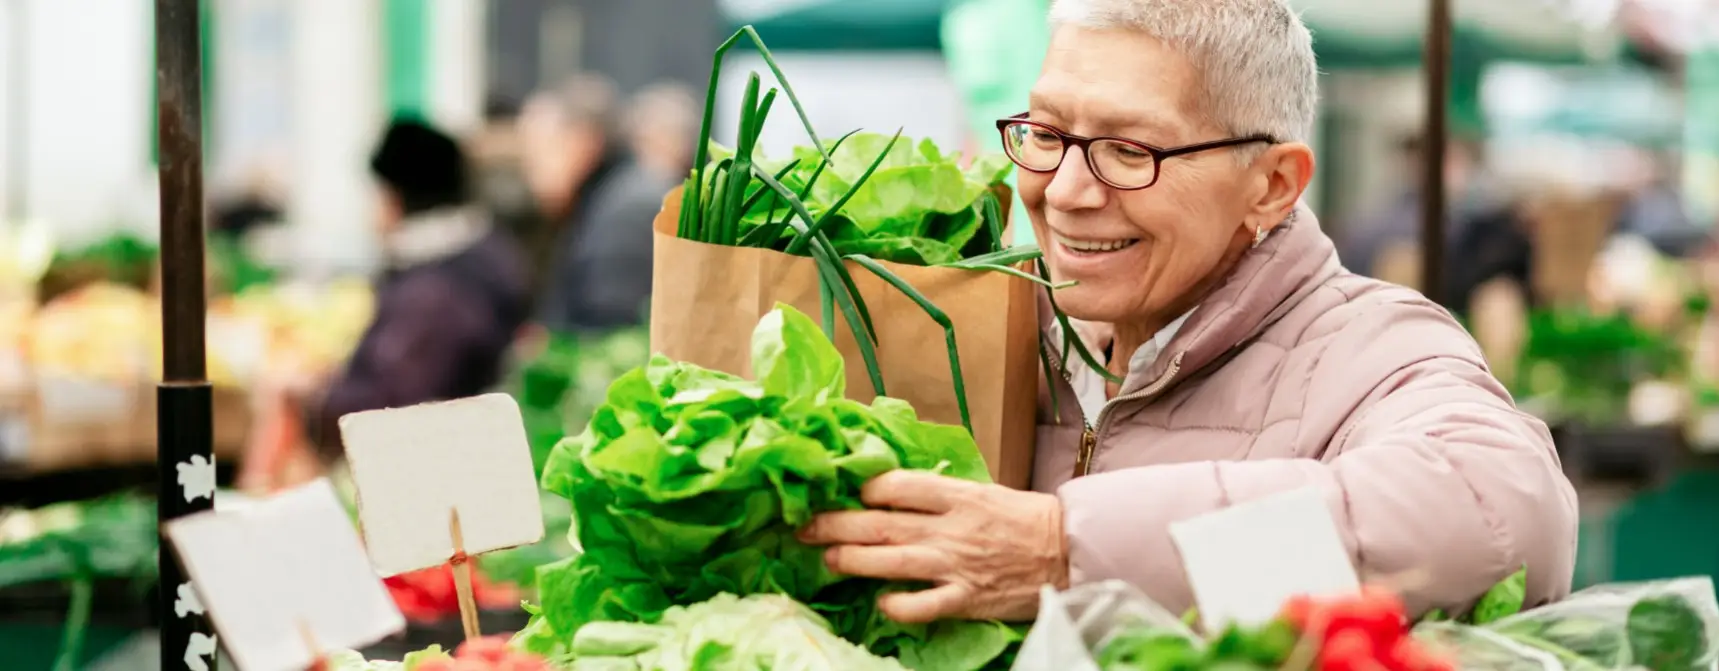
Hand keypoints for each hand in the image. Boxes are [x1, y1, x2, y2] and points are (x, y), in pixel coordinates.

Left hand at [797, 470, 1067, 622]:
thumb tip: (891, 490)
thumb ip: (939, 493)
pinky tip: (881, 602)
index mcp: (956, 495)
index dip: (861, 489)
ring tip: (827, 559)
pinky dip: (897, 605)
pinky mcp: (965, 598)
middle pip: (880, 524)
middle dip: (834, 525)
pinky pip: (921, 606)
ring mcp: (955, 565)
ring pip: (891, 562)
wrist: (1068, 551)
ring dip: (852, 561)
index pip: (895, 486)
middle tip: (803, 526)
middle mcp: (949, 528)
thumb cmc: (1023, 518)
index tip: (840, 493)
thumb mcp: (981, 491)